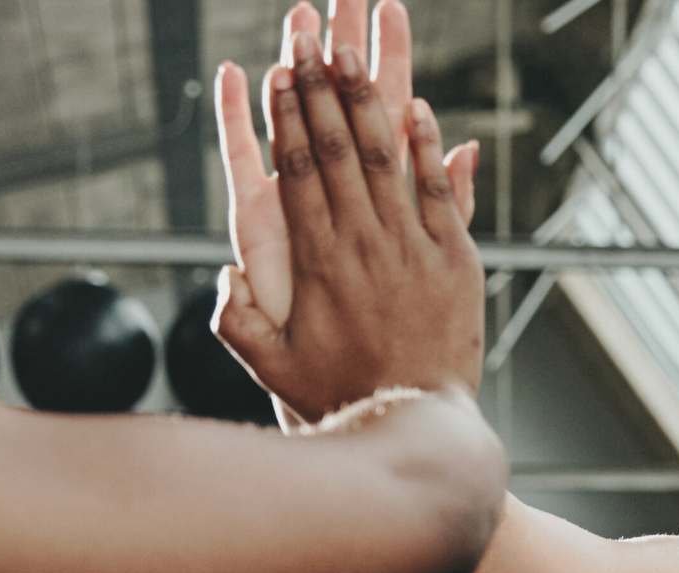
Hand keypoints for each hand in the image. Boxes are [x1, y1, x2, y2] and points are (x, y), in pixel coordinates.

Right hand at [213, 0, 486, 420]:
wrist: (415, 428)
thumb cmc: (338, 401)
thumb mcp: (269, 367)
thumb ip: (236, 318)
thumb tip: (224, 272)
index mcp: (315, 261)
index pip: (295, 171)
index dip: (287, 116)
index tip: (280, 72)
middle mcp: (362, 244)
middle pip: (335, 149)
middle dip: (321, 88)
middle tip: (312, 37)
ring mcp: (411, 247)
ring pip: (384, 158)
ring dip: (368, 99)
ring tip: (355, 51)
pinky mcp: (454, 260)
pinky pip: (437, 190)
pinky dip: (426, 146)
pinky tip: (417, 107)